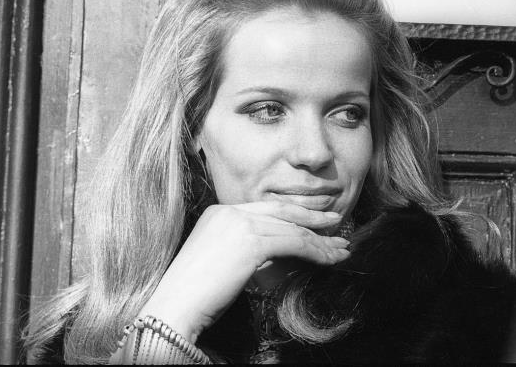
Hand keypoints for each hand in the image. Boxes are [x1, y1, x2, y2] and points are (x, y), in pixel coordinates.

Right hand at [138, 202, 348, 341]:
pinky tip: (329, 259)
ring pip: (293, 229)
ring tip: (341, 248)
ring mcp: (240, 223)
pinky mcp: (251, 241)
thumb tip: (277, 251)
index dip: (294, 213)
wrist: (175, 306)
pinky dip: (316, 251)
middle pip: (283, 211)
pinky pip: (294, 243)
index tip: (314, 219)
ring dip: (321, 241)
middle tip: (336, 221)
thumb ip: (246, 248)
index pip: (267, 209)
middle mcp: (231, 212)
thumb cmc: (196, 294)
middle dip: (313, 217)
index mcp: (220, 212)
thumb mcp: (223, 260)